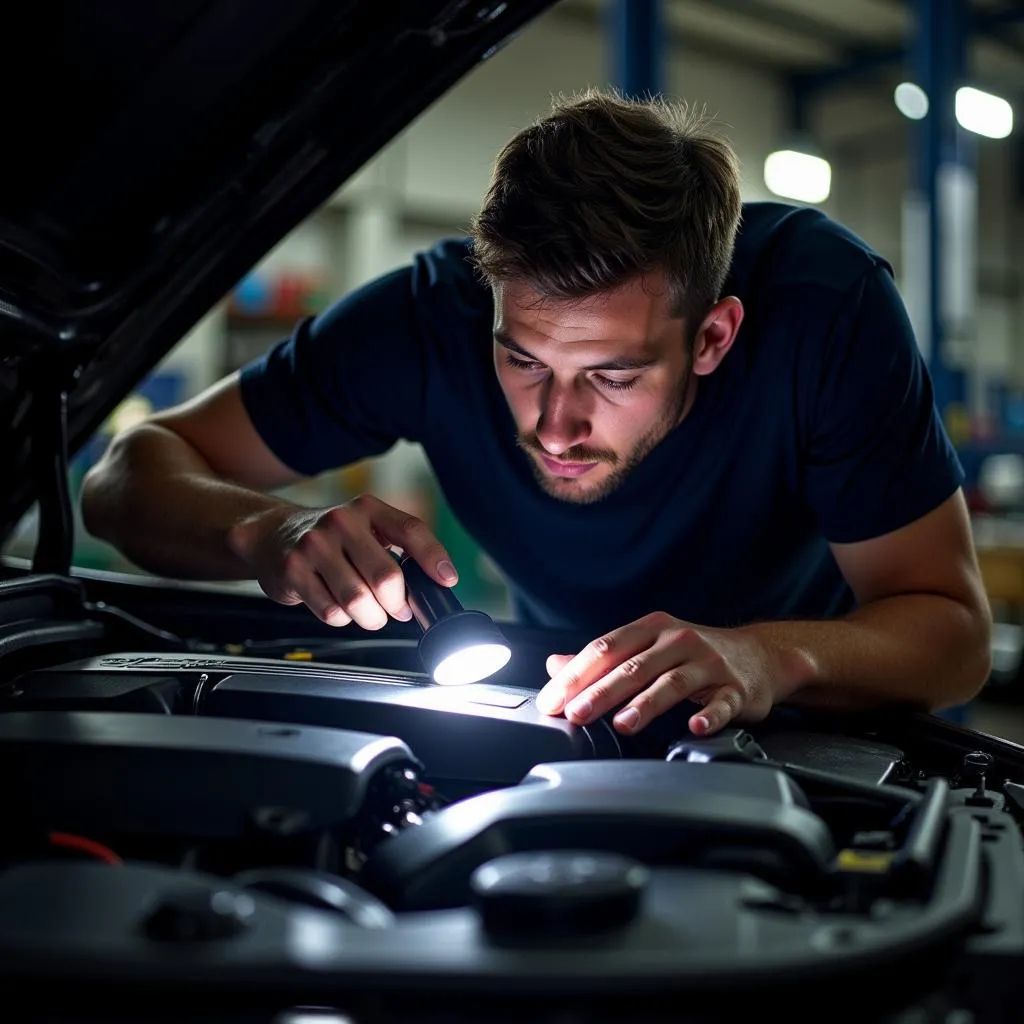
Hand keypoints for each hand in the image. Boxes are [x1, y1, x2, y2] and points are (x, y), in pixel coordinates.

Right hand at [227, 494, 457, 629]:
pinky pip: (332, 612)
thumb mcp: (365, 528)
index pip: (410, 530)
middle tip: (397, 609)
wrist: (270, 533)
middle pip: (386, 577)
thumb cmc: (331, 538)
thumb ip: (397, 549)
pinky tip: (337, 604)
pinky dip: (342, 618)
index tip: (448, 580)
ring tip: (368, 612)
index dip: (434, 557)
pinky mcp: (293, 572)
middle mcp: (341, 522)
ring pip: (358, 601)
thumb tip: (434, 584)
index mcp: (368, 509)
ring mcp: (314, 546)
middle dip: (397, 604)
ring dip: (371, 617)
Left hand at [535, 612, 810, 736]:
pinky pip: (722, 703)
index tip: (552, 699)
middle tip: (576, 713)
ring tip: (623, 723)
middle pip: (633, 666)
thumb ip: (602, 658)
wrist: (760, 655)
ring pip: (672, 683)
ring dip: (646, 704)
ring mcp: (708, 663)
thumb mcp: (647, 647)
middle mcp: (678, 641)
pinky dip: (710, 716)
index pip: (606, 649)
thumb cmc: (693, 653)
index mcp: (650, 629)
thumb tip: (555, 666)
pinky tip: (695, 727)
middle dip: (600, 691)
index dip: (575, 674)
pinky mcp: (736, 689)